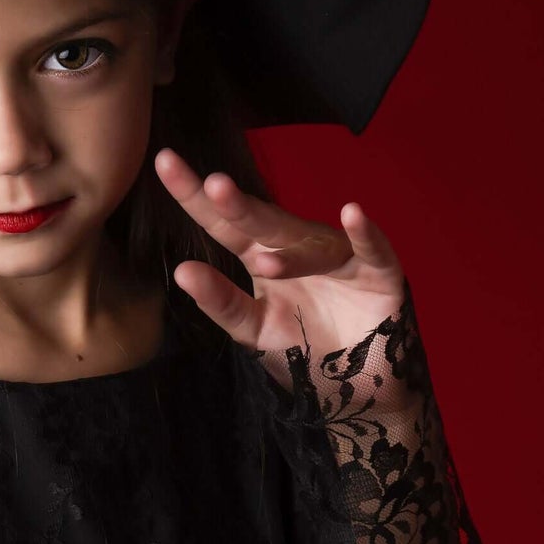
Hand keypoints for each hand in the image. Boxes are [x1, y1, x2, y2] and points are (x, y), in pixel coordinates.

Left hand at [152, 146, 405, 364]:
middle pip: (265, 222)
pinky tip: (353, 214)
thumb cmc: (303, 346)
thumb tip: (181, 270)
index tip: (164, 161)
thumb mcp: (253, 329)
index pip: (223, 222)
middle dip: (240, 205)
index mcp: (262, 255)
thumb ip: (220, 302)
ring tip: (266, 264)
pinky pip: (372, 250)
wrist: (358, 382)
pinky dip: (364, 234)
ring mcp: (338, 256)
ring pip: (312, 247)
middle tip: (214, 185)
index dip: (195, 195)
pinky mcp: (378, 272)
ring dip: (293, 255)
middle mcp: (298, 248)